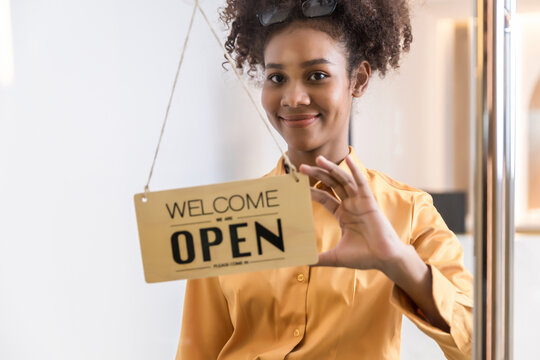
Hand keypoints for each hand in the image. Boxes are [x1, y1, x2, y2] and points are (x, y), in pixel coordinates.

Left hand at [299, 155, 406, 271]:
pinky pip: (361, 182)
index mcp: (343, 214)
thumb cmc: (363, 257)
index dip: (311, 190)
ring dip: (331, 169)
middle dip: (317, 174)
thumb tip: (302, 262)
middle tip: (301, 167)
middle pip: (331, 184)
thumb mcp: (335, 256)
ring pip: (343, 180)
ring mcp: (360, 201)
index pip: (324, 197)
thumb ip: (319, 258)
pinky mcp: (369, 201)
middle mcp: (351, 205)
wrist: (383, 259)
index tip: (298, 185)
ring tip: (318, 160)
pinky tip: (348, 158)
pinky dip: (355, 170)